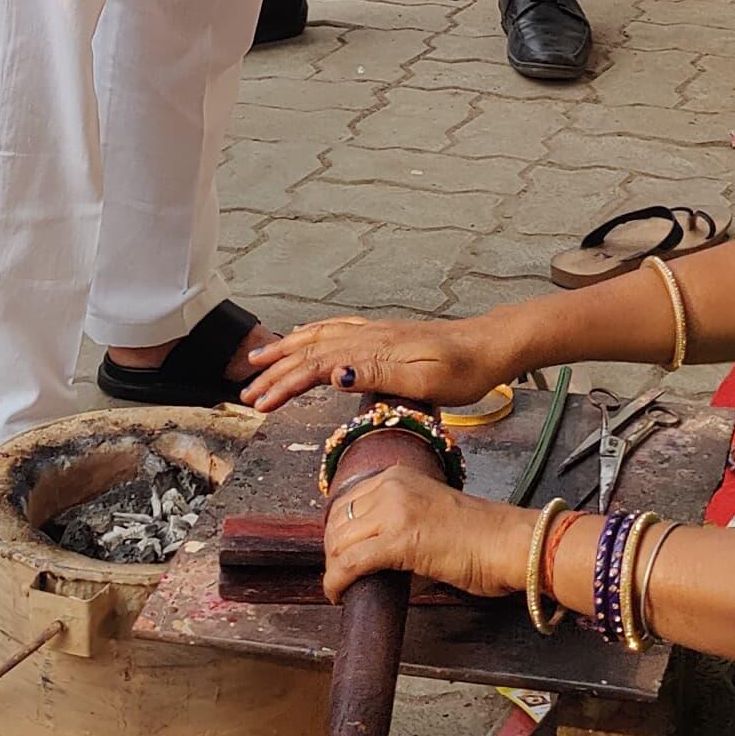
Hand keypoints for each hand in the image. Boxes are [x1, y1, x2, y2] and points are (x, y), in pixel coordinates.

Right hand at [241, 311, 508, 414]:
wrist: (488, 347)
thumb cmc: (462, 371)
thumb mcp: (424, 380)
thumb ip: (377, 374)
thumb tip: (331, 373)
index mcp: (371, 351)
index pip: (315, 366)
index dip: (283, 384)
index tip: (259, 404)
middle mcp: (366, 338)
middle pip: (309, 351)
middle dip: (274, 371)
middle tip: (246, 392)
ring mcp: (374, 335)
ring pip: (318, 338)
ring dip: (285, 351)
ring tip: (259, 360)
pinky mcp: (382, 337)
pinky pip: (335, 331)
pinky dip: (311, 335)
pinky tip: (304, 338)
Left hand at [322, 460, 524, 605]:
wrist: (509, 544)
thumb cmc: (481, 538)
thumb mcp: (429, 516)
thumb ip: (398, 528)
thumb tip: (372, 558)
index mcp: (399, 476)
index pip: (346, 503)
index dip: (337, 535)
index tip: (340, 555)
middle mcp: (392, 486)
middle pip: (337, 522)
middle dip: (333, 553)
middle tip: (341, 577)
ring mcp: (394, 510)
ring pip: (338, 542)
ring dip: (334, 569)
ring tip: (343, 587)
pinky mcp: (398, 539)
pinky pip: (350, 563)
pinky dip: (337, 581)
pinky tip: (338, 594)